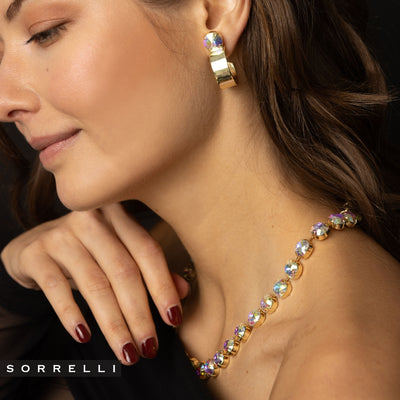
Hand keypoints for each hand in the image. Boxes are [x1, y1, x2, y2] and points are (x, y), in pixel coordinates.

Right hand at [1, 203, 188, 364]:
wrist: (35, 246)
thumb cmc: (88, 252)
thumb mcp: (119, 256)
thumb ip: (150, 270)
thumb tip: (184, 291)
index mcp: (119, 215)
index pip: (147, 251)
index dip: (163, 286)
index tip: (174, 319)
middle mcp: (92, 219)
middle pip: (123, 271)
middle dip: (139, 314)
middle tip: (149, 347)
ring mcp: (61, 234)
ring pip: (95, 284)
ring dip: (114, 324)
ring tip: (127, 352)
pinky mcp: (36, 253)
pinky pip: (58, 288)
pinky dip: (72, 315)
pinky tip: (85, 337)